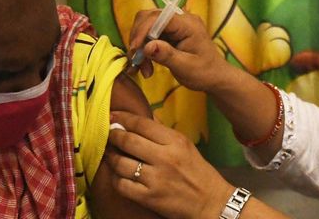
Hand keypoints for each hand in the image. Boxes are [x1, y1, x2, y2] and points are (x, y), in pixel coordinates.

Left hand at [107, 112, 235, 218]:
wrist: (211, 202)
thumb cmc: (198, 172)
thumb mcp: (186, 146)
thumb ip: (164, 131)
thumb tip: (146, 116)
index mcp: (175, 142)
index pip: (142, 124)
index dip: (123, 118)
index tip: (112, 116)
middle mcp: (165, 158)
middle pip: (128, 141)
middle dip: (112, 136)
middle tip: (106, 134)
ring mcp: (156, 179)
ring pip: (120, 163)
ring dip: (111, 157)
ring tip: (109, 154)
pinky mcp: (149, 197)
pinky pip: (121, 185)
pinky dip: (115, 178)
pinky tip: (117, 174)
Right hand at [126, 10, 240, 91]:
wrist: (214, 76)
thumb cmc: (204, 72)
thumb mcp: (186, 67)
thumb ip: (167, 55)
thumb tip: (148, 47)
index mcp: (188, 24)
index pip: (159, 17)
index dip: (143, 30)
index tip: (135, 49)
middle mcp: (181, 19)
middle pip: (148, 18)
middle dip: (138, 39)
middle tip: (136, 61)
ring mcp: (174, 24)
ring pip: (145, 27)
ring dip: (139, 47)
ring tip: (142, 69)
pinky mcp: (168, 32)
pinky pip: (149, 36)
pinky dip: (143, 50)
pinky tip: (145, 67)